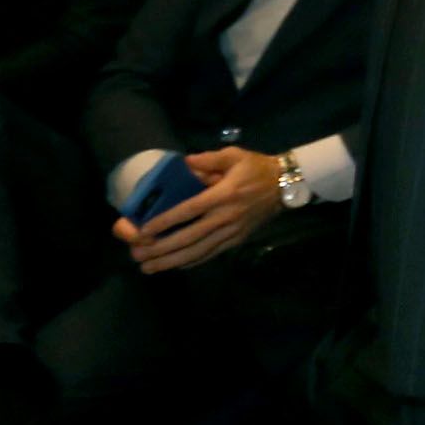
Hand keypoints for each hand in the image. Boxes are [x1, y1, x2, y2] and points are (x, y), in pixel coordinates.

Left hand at [115, 148, 282, 273]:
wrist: (287, 185)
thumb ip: (208, 160)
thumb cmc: (257, 168)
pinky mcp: (237, 241)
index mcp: (222, 195)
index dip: (164, 222)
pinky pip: (210, 254)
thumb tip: (184, 163)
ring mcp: (231, 232)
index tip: (143, 231)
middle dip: (160, 249)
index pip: (188, 211)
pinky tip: (174, 266)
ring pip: (197, 252)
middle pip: (188, 238)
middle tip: (137, 255)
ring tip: (148, 268)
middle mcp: (225, 217)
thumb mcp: (234, 156)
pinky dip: (191, 263)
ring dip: (171, 262)